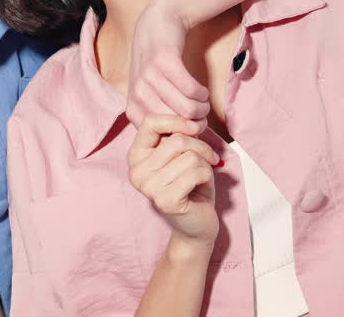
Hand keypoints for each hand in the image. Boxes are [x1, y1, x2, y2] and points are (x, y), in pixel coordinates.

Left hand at [126, 0, 209, 128]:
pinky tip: (202, 89)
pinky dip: (203, 93)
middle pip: (178, 126)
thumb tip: (181, 147)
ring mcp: (150, 78)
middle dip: (196, 124)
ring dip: (202, 108)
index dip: (182, 136)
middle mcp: (138, 95)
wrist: (158, 23)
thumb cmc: (158, 65)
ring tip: (203, 101)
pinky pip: (192, 90)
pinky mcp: (165, 63)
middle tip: (202, 114)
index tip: (191, 127)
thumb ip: (161, 118)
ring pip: (188, 110)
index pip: (162, 138)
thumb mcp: (150, 93)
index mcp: (133, 109)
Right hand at [127, 113, 220, 247]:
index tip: (195, 128)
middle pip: (177, 140)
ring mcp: (148, 187)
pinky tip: (201, 187)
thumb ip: (177, 136)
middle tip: (208, 158)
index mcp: (136, 156)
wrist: (196, 223)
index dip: (177, 121)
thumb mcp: (180, 155)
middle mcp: (136, 171)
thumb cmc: (190, 185)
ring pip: (189, 157)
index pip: (150, 122)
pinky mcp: (164, 200)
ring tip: (200, 176)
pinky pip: (195, 173)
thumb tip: (192, 121)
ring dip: (204, 165)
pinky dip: (206, 176)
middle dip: (200, 146)